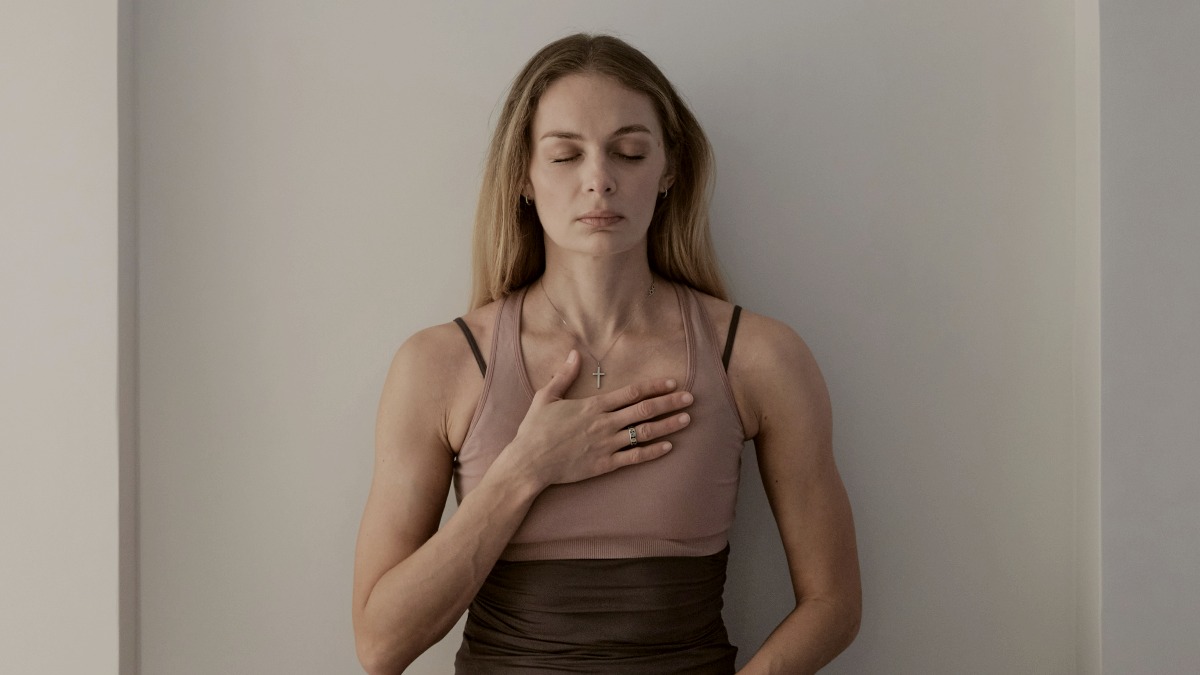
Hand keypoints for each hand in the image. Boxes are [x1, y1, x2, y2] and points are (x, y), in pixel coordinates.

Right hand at [502, 350, 693, 488]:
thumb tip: (574, 353)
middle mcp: (604, 423)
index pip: (631, 393)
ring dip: (667, 425)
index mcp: (593, 406)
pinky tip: (669, 447)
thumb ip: (563, 375)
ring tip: (686, 419)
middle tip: (690, 398)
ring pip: (644, 433)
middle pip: (644, 410)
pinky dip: (653, 452)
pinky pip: (634, 457)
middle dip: (669, 403)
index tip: (672, 383)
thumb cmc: (535, 430)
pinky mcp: (605, 464)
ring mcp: (606, 445)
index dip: (654, 386)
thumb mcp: (546, 397)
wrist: (529, 463)